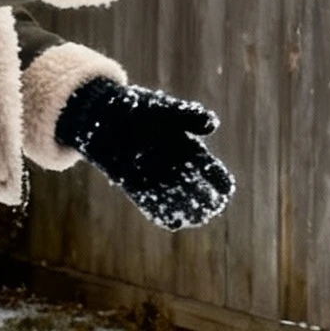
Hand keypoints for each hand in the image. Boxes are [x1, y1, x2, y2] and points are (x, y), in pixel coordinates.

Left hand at [55, 77, 233, 229]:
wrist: (104, 115)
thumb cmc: (138, 108)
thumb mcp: (164, 109)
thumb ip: (188, 115)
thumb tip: (212, 124)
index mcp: (188, 148)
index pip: (211, 170)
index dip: (220, 181)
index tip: (225, 190)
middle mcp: (174, 165)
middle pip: (197, 188)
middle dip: (206, 199)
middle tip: (212, 207)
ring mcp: (156, 176)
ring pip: (175, 199)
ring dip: (186, 210)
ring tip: (196, 218)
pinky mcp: (134, 185)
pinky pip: (150, 204)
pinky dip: (161, 213)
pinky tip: (172, 222)